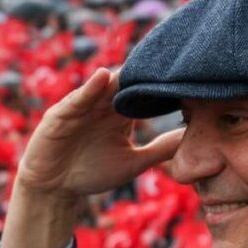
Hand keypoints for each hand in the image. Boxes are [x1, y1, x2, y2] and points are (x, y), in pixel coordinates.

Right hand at [13, 67, 183, 202]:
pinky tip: (103, 77)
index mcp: (122, 115)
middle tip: (168, 59)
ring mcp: (82, 107)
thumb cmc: (92, 172)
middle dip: (144, 72)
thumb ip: (160, 149)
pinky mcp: (61, 114)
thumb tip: (193, 139)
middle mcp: (103, 106)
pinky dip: (89, 88)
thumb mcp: (132, 162)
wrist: (54, 188)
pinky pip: (77, 98)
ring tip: (140, 64)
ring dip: (120, 75)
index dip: (162, 84)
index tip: (187, 74)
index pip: (145, 94)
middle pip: (127, 84)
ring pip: (104, 86)